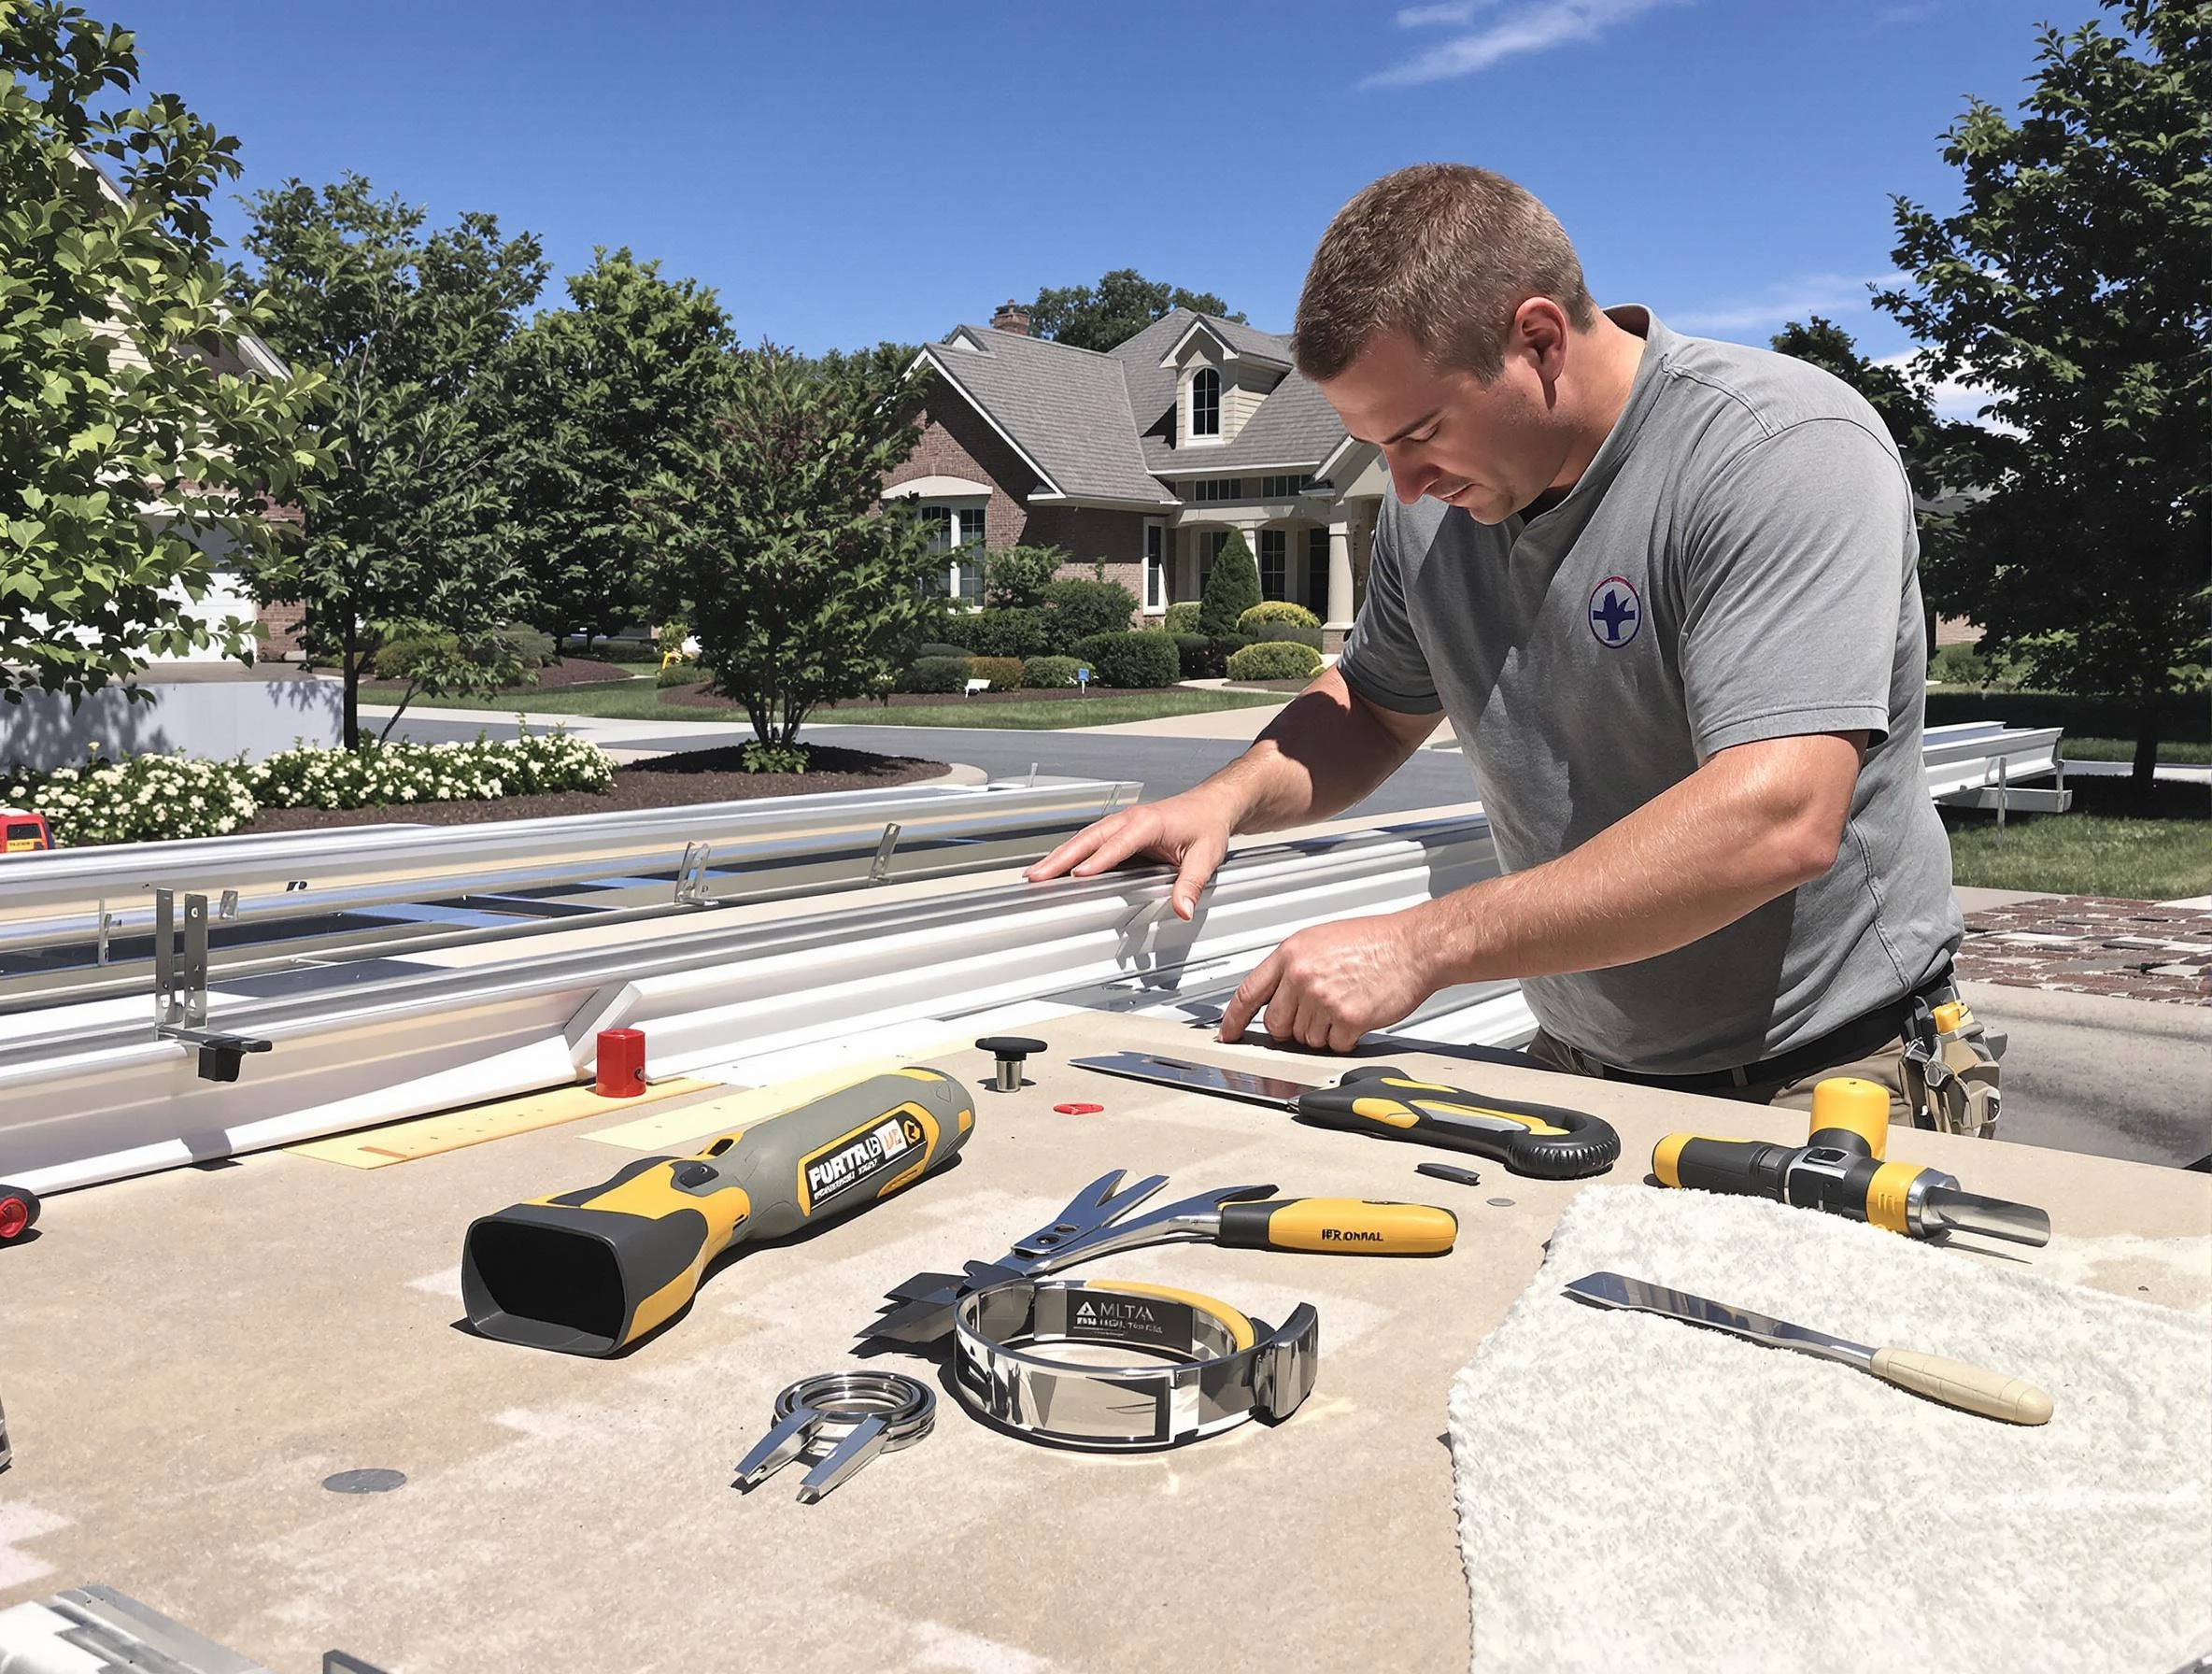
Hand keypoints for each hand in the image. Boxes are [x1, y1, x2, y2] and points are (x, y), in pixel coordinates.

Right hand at [1023, 788, 1238, 918]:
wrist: (1210, 805)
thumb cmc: (1206, 826)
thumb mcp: (1205, 856)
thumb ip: (1191, 884)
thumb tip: (1182, 909)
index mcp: (1147, 823)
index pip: (1116, 844)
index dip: (1097, 860)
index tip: (1078, 875)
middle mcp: (1129, 819)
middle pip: (1087, 839)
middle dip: (1061, 858)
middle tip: (1037, 876)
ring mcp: (1121, 823)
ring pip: (1083, 839)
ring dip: (1058, 856)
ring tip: (1035, 875)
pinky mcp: (1119, 830)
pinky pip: (1089, 841)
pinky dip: (1070, 853)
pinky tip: (1056, 867)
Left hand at [1219, 911, 1438, 1051]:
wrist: (1413, 946)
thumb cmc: (1375, 941)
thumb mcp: (1321, 940)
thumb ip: (1293, 966)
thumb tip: (1274, 995)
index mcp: (1291, 954)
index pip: (1248, 993)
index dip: (1234, 1019)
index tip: (1228, 1033)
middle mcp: (1302, 975)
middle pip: (1276, 1024)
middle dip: (1291, 1027)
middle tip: (1315, 1014)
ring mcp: (1323, 998)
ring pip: (1305, 1038)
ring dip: (1323, 1031)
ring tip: (1344, 1004)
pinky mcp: (1347, 1019)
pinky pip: (1333, 1045)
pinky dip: (1345, 1038)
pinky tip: (1358, 1014)